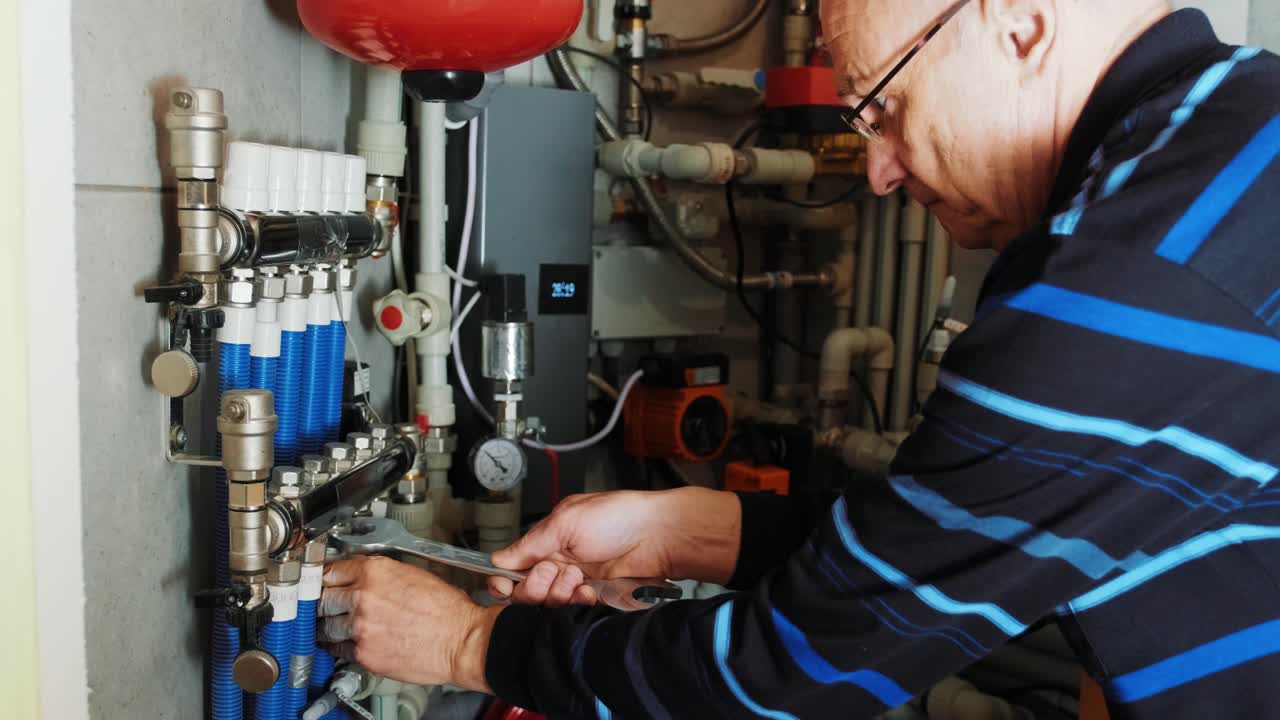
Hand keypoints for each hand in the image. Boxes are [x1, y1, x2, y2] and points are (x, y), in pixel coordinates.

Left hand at [318, 556, 499, 690]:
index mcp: (374, 571)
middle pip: (321, 598)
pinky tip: (348, 643)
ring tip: (334, 626)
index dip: (324, 577)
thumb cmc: (447, 610)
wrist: (462, 640)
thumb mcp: (413, 574)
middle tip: (325, 605)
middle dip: (322, 602)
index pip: (330, 570)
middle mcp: (362, 597)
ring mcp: (359, 627)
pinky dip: (340, 646)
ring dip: (328, 626)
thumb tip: (361, 577)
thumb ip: (380, 574)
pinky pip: (338, 649)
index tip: (321, 582)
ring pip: (324, 626)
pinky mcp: (363, 653)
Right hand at [489, 487, 740, 605]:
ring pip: (549, 602)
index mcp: (547, 539)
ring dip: (558, 593)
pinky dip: (577, 602)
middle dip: (534, 586)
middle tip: (554, 570)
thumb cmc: (616, 517)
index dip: (503, 579)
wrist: (659, 535)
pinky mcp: (595, 595)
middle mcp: (559, 560)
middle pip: (527, 590)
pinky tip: (589, 590)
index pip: (513, 565)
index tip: (503, 586)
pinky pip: (573, 609)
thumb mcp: (565, 522)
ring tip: (577, 577)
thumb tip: (497, 559)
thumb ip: (530, 544)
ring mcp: (577, 579)